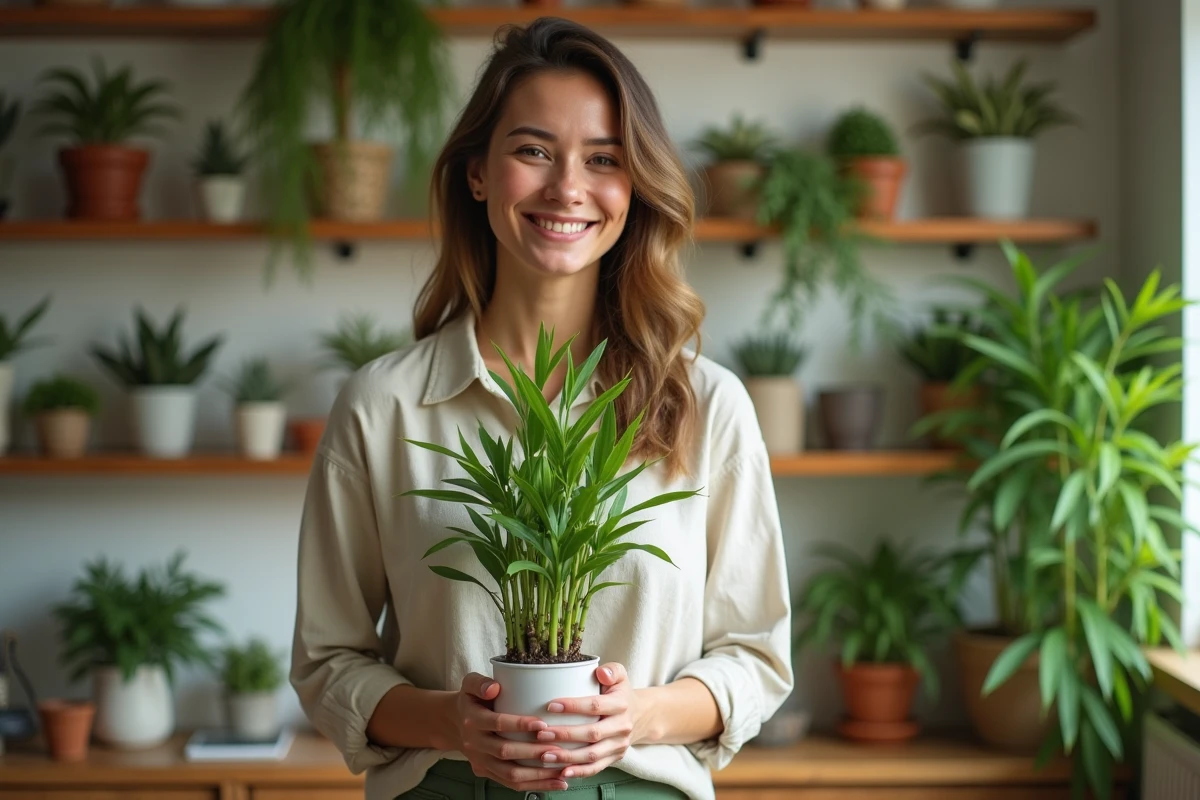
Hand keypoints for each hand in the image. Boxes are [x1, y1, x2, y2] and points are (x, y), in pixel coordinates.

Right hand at [452, 672, 570, 791]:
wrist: (453, 722)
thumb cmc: (472, 699)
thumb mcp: (469, 683)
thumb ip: (479, 683)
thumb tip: (494, 687)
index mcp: (472, 720)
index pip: (497, 723)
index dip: (519, 725)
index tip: (542, 724)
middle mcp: (474, 743)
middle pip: (505, 752)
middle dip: (533, 752)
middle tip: (558, 749)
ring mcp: (480, 761)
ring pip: (509, 773)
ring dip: (537, 774)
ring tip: (561, 770)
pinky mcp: (486, 773)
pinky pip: (510, 783)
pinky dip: (533, 784)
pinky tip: (554, 782)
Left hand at [535, 662, 640, 778]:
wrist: (639, 715)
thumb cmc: (619, 692)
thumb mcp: (620, 675)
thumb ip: (612, 670)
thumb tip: (600, 672)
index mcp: (621, 704)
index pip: (595, 706)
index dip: (573, 706)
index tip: (550, 706)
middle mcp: (622, 727)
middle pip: (592, 733)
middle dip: (564, 734)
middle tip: (541, 733)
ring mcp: (619, 745)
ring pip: (592, 755)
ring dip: (567, 757)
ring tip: (544, 755)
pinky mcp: (615, 758)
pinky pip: (596, 768)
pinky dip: (579, 772)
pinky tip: (562, 772)